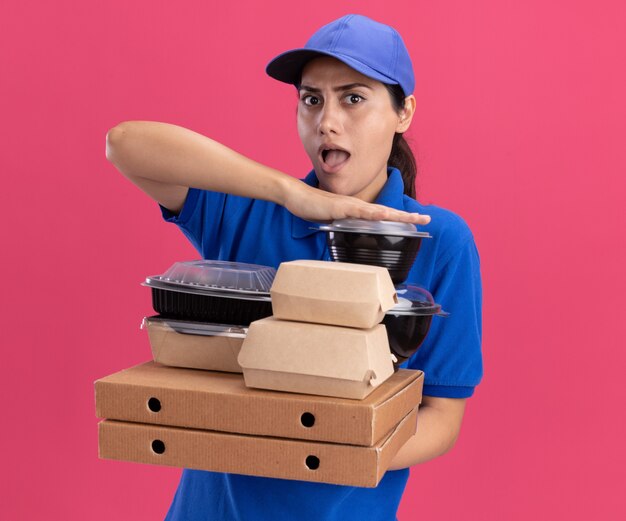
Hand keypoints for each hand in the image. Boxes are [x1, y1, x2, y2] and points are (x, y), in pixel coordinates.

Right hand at [283, 181, 430, 224]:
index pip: (383, 214)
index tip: (417, 221)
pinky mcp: (340, 207)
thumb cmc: (313, 207)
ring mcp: (350, 205)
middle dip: (408, 216)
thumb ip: (345, 224)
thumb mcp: (334, 220)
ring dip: (397, 215)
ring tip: (414, 219)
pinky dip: (373, 214)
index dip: (400, 218)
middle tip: (427, 219)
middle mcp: (358, 206)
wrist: (297, 196)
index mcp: (358, 210)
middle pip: (387, 211)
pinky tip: (384, 215)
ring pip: (379, 211)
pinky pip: (360, 211)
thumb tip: (352, 233)